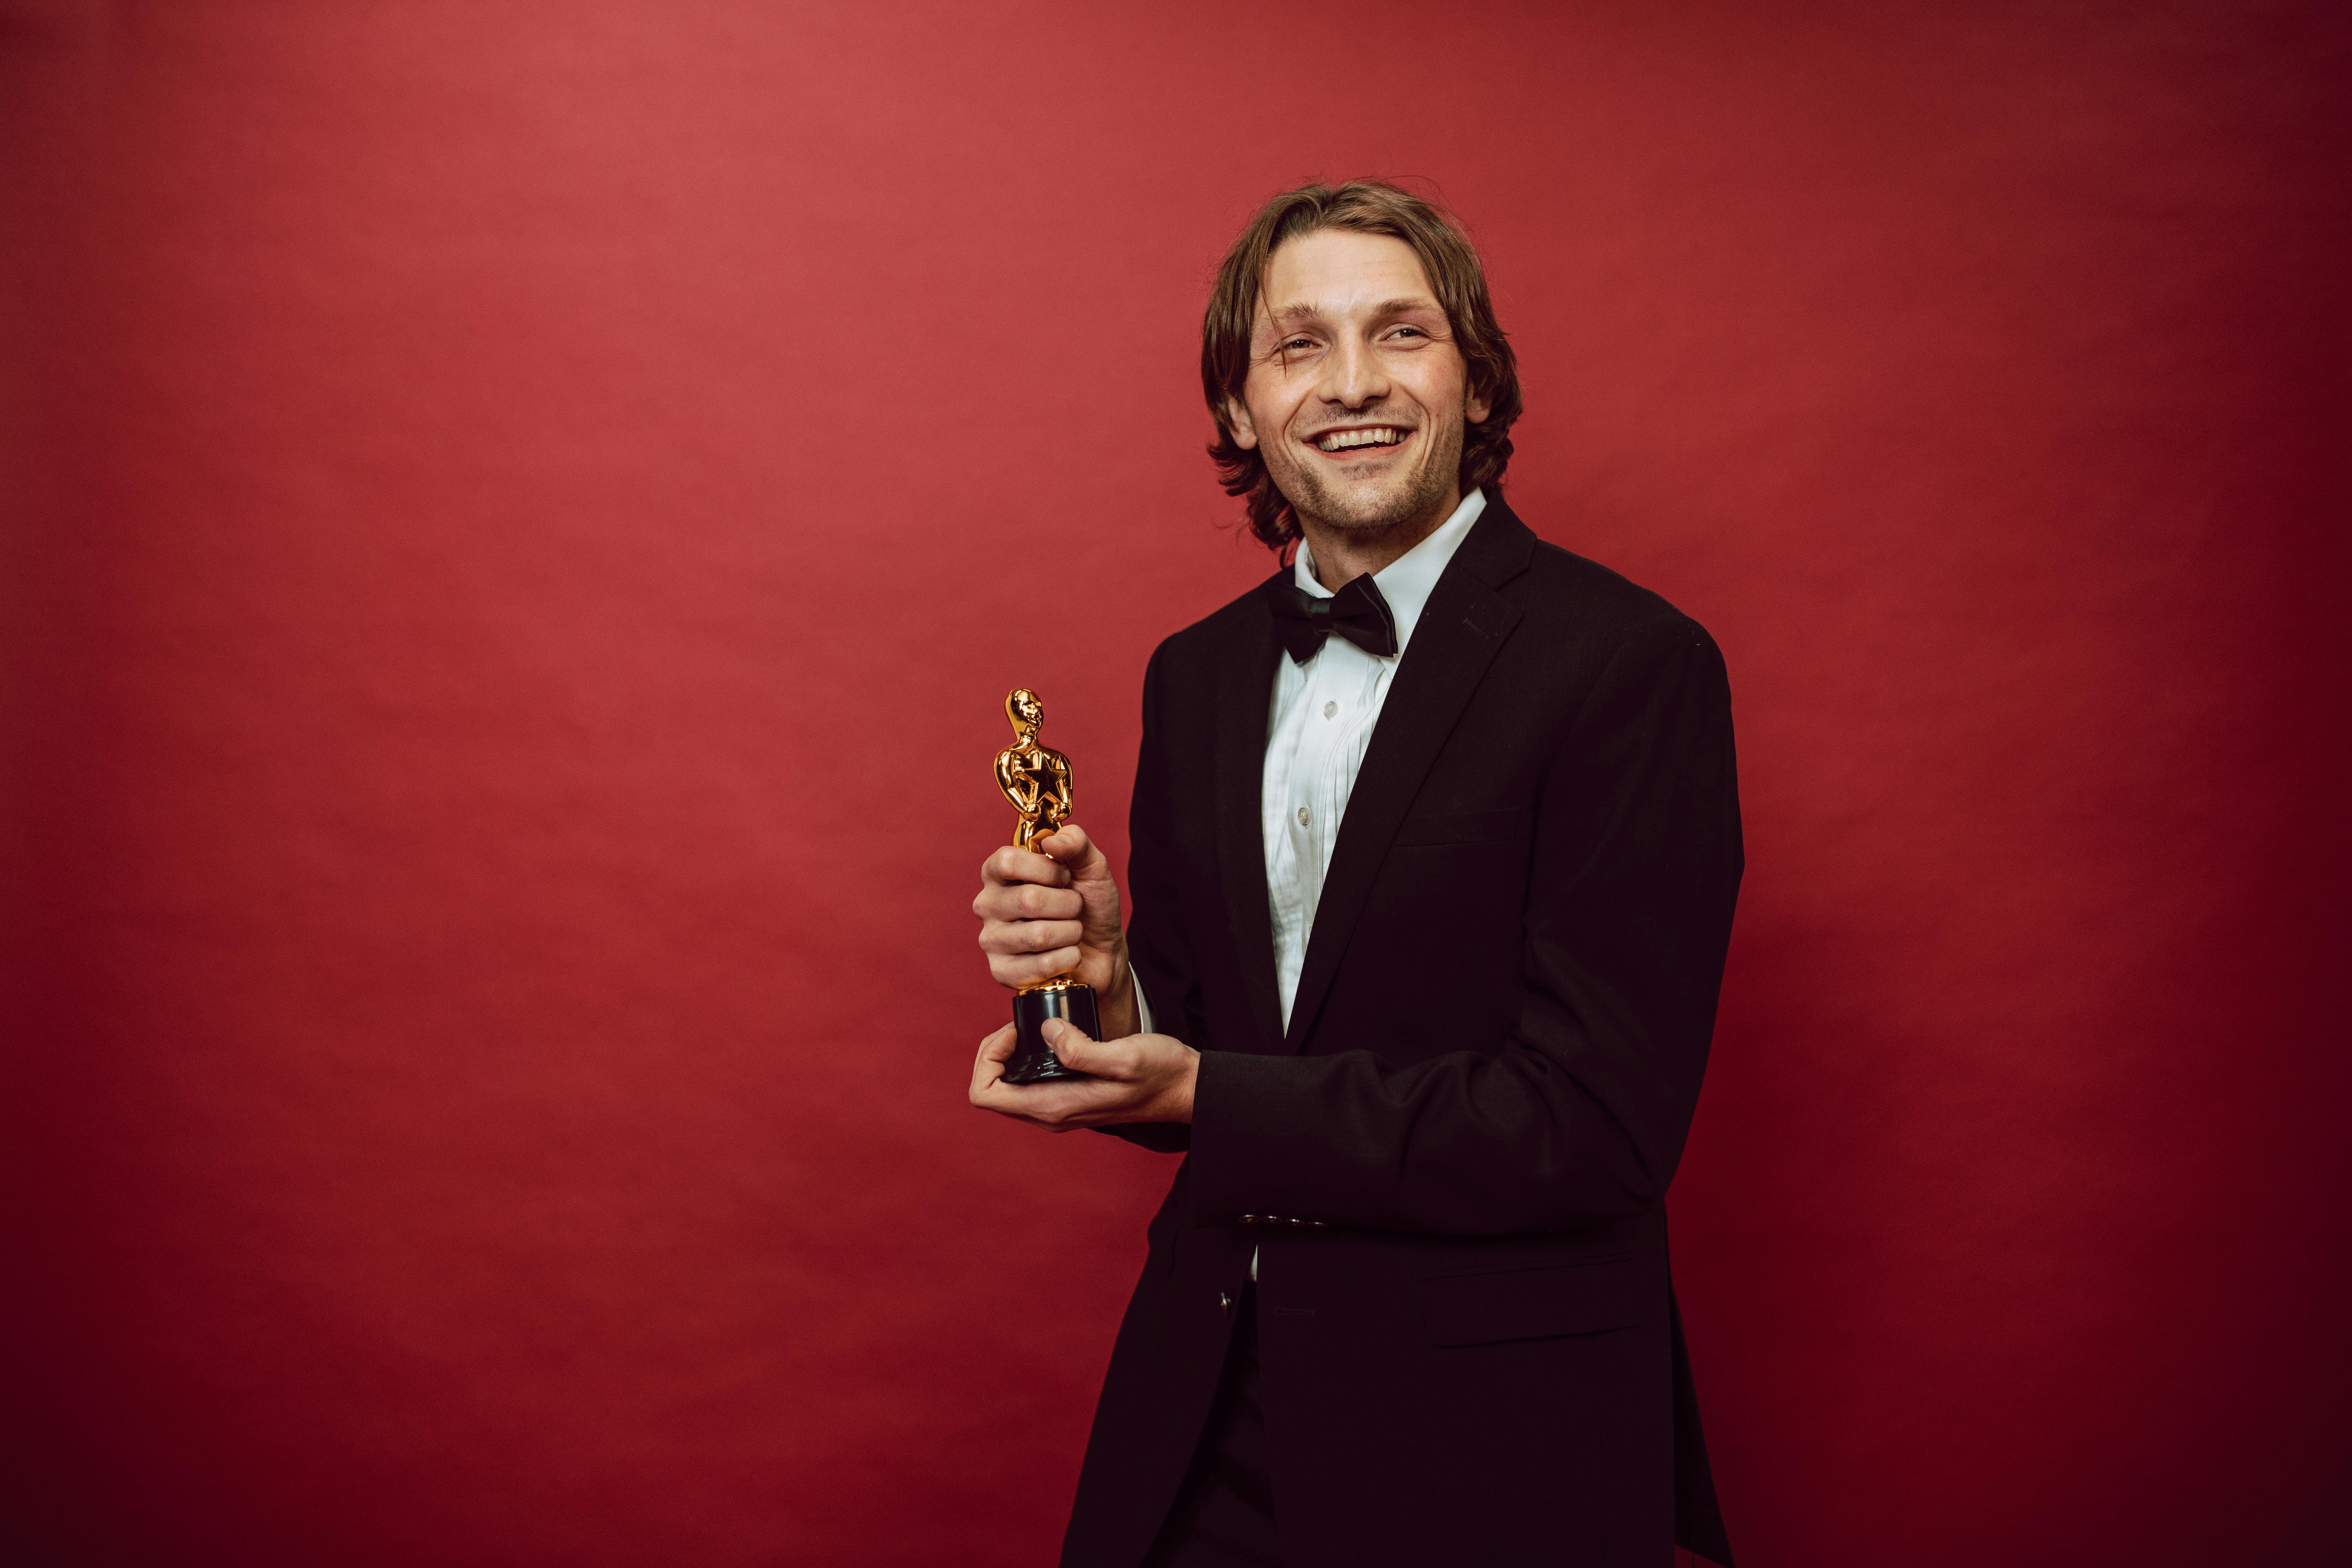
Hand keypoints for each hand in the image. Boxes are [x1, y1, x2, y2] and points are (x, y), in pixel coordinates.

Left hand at [969, 1019, 1197, 1130]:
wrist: (1184, 1089)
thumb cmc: (1160, 1073)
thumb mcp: (1124, 1057)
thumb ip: (1081, 1049)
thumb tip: (1047, 1031)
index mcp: (1053, 1107)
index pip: (985, 1094)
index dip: (988, 1058)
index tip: (1017, 1031)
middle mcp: (1049, 1114)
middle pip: (991, 1088)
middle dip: (996, 1052)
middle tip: (1023, 1024)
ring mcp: (1058, 1108)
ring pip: (1008, 1085)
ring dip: (1011, 1054)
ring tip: (1035, 1027)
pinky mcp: (1068, 1097)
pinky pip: (1028, 1081)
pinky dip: (1028, 1057)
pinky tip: (1051, 1035)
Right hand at [973, 823, 1136, 1038]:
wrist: (1103, 951)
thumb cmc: (1089, 906)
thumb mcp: (1091, 867)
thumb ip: (1075, 843)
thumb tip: (1051, 842)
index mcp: (999, 872)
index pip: (1008, 861)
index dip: (1047, 869)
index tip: (1066, 877)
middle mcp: (988, 904)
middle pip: (1027, 900)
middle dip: (1068, 905)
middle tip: (1075, 908)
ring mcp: (991, 940)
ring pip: (1037, 935)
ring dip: (1071, 932)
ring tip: (1072, 931)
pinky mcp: (1002, 971)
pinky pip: (1040, 965)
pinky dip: (1068, 958)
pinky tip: (1068, 955)